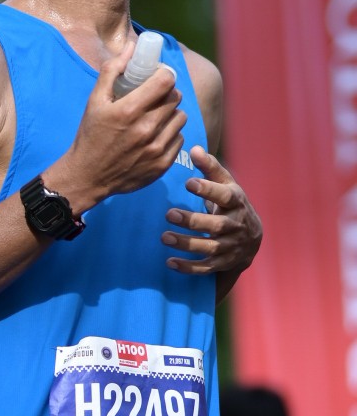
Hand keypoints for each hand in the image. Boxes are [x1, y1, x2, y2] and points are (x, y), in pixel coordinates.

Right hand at [47, 42, 185, 213]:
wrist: (87, 177)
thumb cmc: (90, 136)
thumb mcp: (94, 101)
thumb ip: (112, 70)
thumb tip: (132, 46)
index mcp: (129, 110)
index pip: (166, 81)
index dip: (164, 75)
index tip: (158, 78)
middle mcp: (146, 129)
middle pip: (175, 97)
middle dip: (167, 93)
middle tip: (155, 97)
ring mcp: (156, 148)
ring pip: (181, 118)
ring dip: (171, 114)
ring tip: (156, 117)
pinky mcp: (162, 164)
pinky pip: (180, 139)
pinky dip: (171, 134)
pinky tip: (156, 136)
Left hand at [162, 150, 261, 276]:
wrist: (252, 238)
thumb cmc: (231, 205)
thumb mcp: (226, 185)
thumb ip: (210, 169)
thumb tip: (193, 148)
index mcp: (236, 202)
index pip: (224, 196)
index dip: (208, 189)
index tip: (188, 183)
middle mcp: (236, 225)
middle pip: (216, 225)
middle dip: (193, 221)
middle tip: (169, 214)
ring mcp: (231, 246)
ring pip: (209, 247)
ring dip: (186, 243)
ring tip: (164, 237)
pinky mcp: (223, 263)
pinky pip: (206, 267)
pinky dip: (188, 267)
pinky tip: (169, 262)